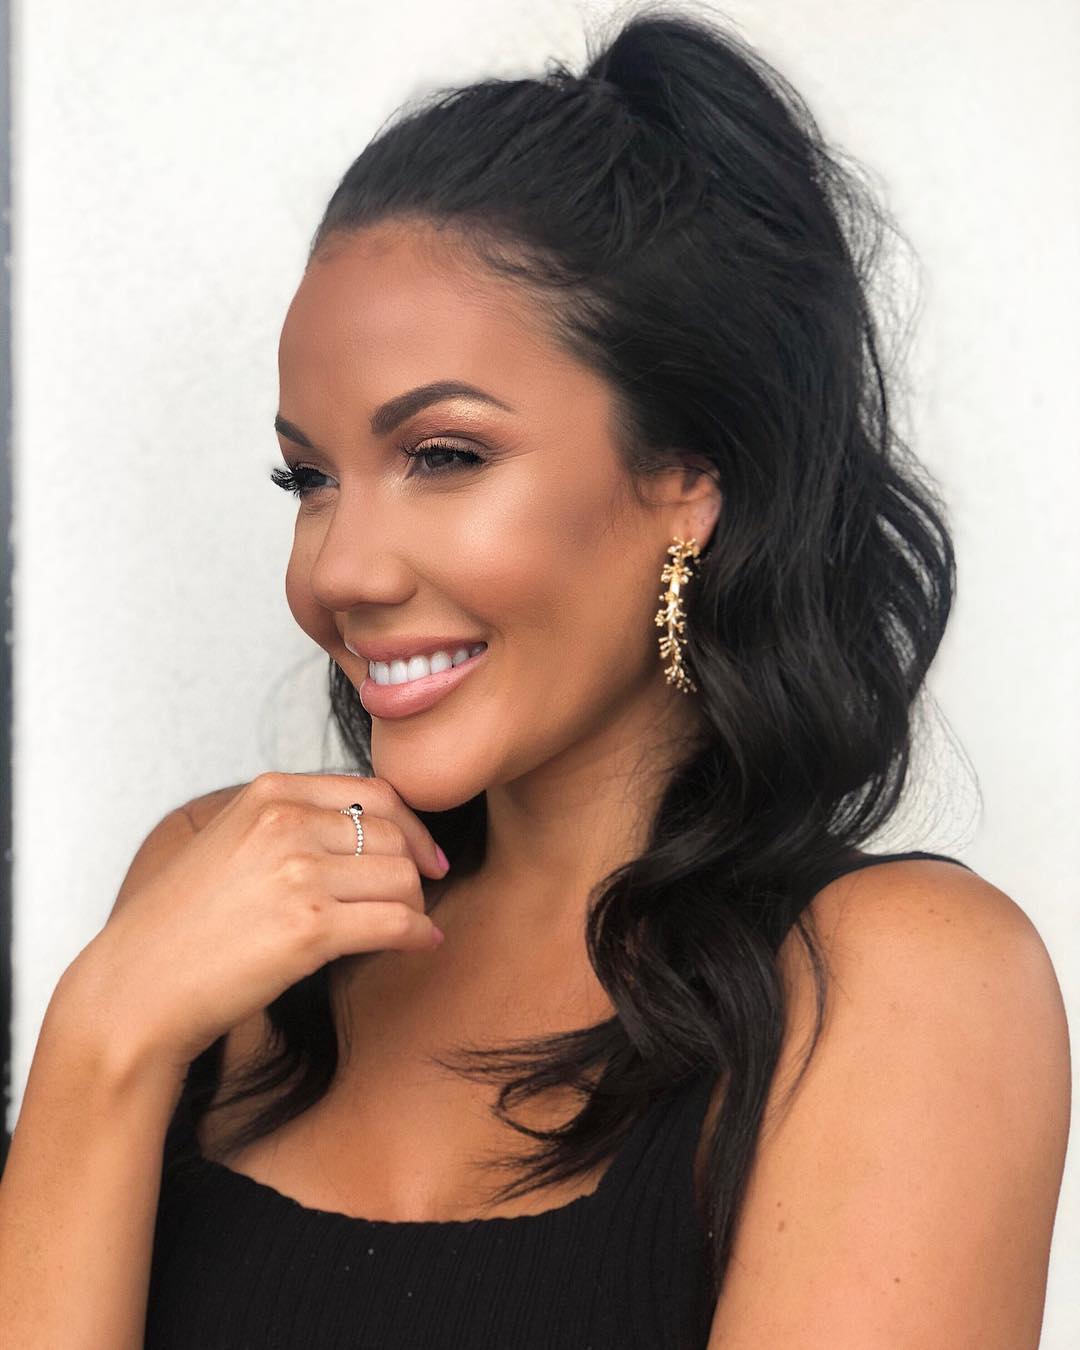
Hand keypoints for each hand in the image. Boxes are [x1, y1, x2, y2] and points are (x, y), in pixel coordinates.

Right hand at [61, 772, 447, 1075]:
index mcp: (269, 793)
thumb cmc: (182, 925)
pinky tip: (421, 943)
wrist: (137, 987)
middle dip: (414, 868)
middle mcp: (285, 823)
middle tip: (419, 896)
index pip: (374, 793)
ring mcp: (298, 873)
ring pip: (402, 877)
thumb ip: (291, 822)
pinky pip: (397, 922)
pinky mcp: (310, 927)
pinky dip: (419, 934)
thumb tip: (368, 831)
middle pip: (394, 835)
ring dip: (415, 904)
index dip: (411, 825)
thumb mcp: (232, 840)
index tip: (424, 853)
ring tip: (410, 924)